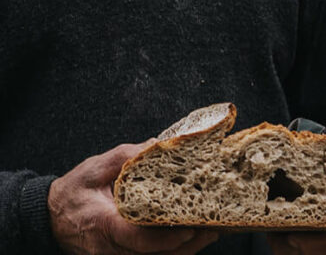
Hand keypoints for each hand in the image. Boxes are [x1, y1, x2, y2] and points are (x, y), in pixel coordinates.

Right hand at [48, 142, 219, 254]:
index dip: (165, 237)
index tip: (189, 228)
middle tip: (214, 229)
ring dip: (184, 251)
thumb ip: (128, 156)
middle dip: (185, 245)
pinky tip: (191, 241)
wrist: (49, 217)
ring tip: (211, 234)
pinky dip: (171, 253)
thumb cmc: (74, 190)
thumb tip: (159, 144)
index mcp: (102, 223)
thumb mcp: (97, 167)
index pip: (136, 238)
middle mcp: (108, 248)